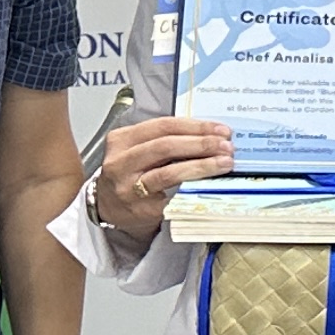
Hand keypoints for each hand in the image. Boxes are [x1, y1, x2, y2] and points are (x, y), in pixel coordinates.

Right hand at [94, 115, 233, 249]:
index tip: (220, 130)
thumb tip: (210, 135)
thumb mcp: (138, 150)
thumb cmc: (130, 174)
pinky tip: (210, 187)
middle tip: (227, 146)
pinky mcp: (139, 208)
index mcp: (122, 139)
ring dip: (201, 166)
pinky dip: (193, 190)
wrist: (108, 206)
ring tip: (224, 163)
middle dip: (201, 144)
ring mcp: (128, 187)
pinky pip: (171, 198)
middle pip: (166, 147)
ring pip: (168, 173)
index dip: (195, 127)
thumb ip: (165, 140)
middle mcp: (121, 162)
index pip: (163, 126)